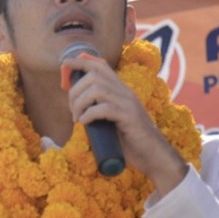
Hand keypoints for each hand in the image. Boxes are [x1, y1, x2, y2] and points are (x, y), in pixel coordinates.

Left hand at [63, 53, 187, 193]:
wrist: (152, 156)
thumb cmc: (130, 143)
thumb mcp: (112, 123)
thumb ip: (98, 115)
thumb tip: (76, 116)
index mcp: (121, 91)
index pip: (101, 66)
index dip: (81, 61)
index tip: (66, 65)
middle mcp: (125, 92)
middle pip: (93, 76)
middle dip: (75, 91)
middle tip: (72, 110)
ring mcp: (128, 104)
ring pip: (97, 89)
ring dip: (80, 103)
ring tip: (77, 118)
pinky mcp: (129, 117)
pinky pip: (104, 108)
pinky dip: (89, 114)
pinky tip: (84, 123)